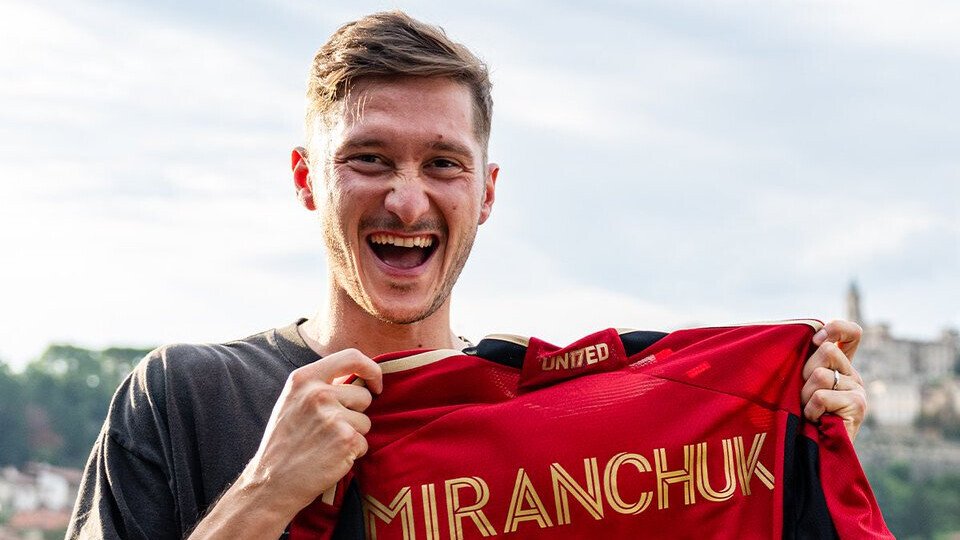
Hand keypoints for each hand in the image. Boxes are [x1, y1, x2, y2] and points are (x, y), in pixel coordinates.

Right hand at [241, 349, 382, 516]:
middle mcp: (318, 393)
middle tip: (329, 431)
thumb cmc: (284, 443)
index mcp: (304, 378)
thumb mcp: (292, 401)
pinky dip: (352, 453)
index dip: (371, 369)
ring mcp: (333, 416)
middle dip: (355, 414)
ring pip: (366, 421)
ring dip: (353, 435)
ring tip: (326, 445)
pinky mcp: (346, 439)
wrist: (270, 483)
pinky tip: (330, 458)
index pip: (352, 357)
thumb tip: (360, 376)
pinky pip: (364, 442)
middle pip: (363, 396)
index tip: (375, 385)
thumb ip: (321, 384)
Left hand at [800, 320, 867, 440]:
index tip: (816, 341)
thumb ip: (803, 361)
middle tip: (804, 396)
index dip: (835, 329)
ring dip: (805, 395)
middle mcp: (853, 375)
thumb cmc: (796, 417)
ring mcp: (858, 390)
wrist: (810, 455)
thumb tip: (801, 336)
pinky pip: (822, 395)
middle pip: (826, 350)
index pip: (851, 333)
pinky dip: (811, 409)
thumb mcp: (798, 384)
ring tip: (808, 411)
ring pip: (820, 374)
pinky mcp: (858, 405)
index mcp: (840, 366)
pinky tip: (816, 420)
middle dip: (804, 372)